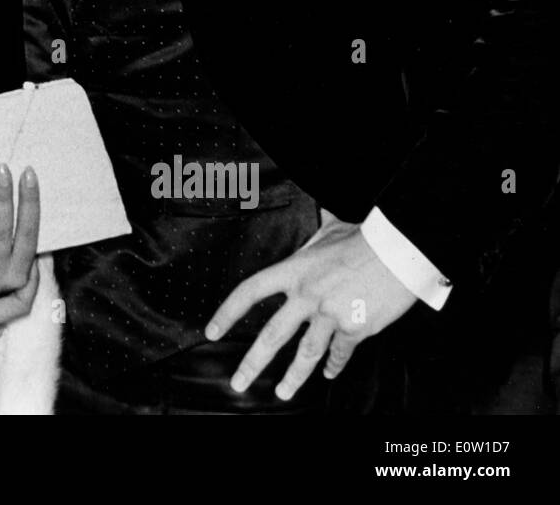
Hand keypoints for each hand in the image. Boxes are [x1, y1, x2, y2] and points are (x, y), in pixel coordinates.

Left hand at [204, 214, 416, 399]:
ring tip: (283, 393)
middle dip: (252, 364)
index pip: (249, 292)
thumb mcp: (328, 232)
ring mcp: (330, 314)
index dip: (227, 313)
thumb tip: (312, 219)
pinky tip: (329, 374)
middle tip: (239, 383)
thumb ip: (311, 240)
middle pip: (272, 336)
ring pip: (306, 354)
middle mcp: (307, 295)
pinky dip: (334, 366)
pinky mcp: (356, 328)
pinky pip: (340, 353)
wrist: (399, 251)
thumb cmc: (364, 238)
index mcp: (293, 271)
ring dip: (293, 377)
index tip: (213, 331)